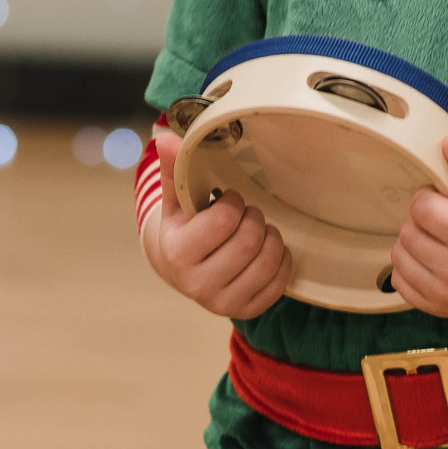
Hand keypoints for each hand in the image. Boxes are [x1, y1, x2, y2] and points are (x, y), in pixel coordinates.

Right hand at [142, 130, 292, 317]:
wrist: (180, 268)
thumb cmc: (182, 226)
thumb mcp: (175, 198)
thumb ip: (173, 167)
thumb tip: (166, 137)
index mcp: (178, 253)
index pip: (224, 221)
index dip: (233, 202)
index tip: (227, 198)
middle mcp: (197, 285)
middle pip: (249, 240)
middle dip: (253, 217)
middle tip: (246, 213)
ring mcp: (222, 303)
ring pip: (268, 261)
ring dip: (270, 236)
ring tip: (258, 229)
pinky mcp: (245, 311)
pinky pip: (280, 283)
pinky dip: (282, 259)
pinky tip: (268, 248)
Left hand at [389, 137, 447, 317]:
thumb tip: (447, 143)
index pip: (421, 208)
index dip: (431, 197)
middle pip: (407, 232)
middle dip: (422, 219)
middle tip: (447, 219)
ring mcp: (447, 296)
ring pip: (399, 256)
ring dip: (413, 241)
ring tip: (440, 238)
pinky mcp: (439, 309)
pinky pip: (399, 281)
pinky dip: (410, 266)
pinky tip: (433, 259)